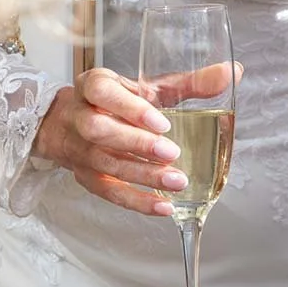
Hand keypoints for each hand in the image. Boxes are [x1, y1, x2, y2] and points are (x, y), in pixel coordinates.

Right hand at [30, 69, 184, 217]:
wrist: (68, 122)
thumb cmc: (111, 101)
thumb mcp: (137, 84)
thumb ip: (178, 85)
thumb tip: (219, 81)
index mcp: (90, 86)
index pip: (101, 91)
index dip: (130, 108)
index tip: (161, 122)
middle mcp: (78, 116)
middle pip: (97, 130)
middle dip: (136, 143)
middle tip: (171, 153)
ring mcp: (78, 149)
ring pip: (105, 164)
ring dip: (143, 176)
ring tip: (176, 181)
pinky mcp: (84, 176)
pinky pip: (109, 192)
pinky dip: (138, 201)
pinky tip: (163, 205)